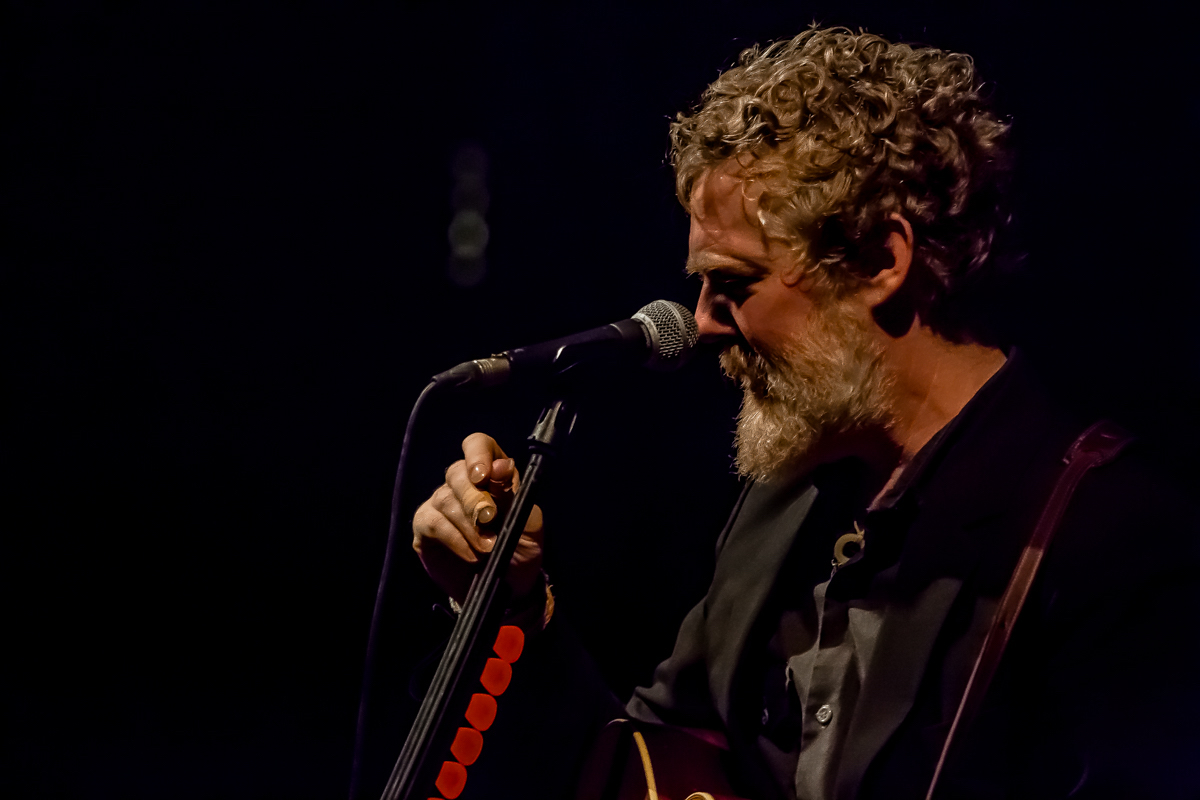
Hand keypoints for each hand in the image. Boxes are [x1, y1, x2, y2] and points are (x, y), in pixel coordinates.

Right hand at [412, 433, 544, 604]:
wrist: (507, 587)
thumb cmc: (520, 548)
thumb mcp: (528, 524)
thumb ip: (515, 496)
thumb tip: (502, 465)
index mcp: (493, 473)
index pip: (478, 445)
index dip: (477, 454)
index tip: (483, 476)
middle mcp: (463, 483)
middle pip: (457, 473)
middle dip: (473, 498)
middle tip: (489, 519)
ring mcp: (441, 503)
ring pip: (445, 499)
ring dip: (468, 526)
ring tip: (488, 547)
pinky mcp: (426, 527)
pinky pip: (433, 524)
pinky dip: (455, 540)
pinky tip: (471, 554)